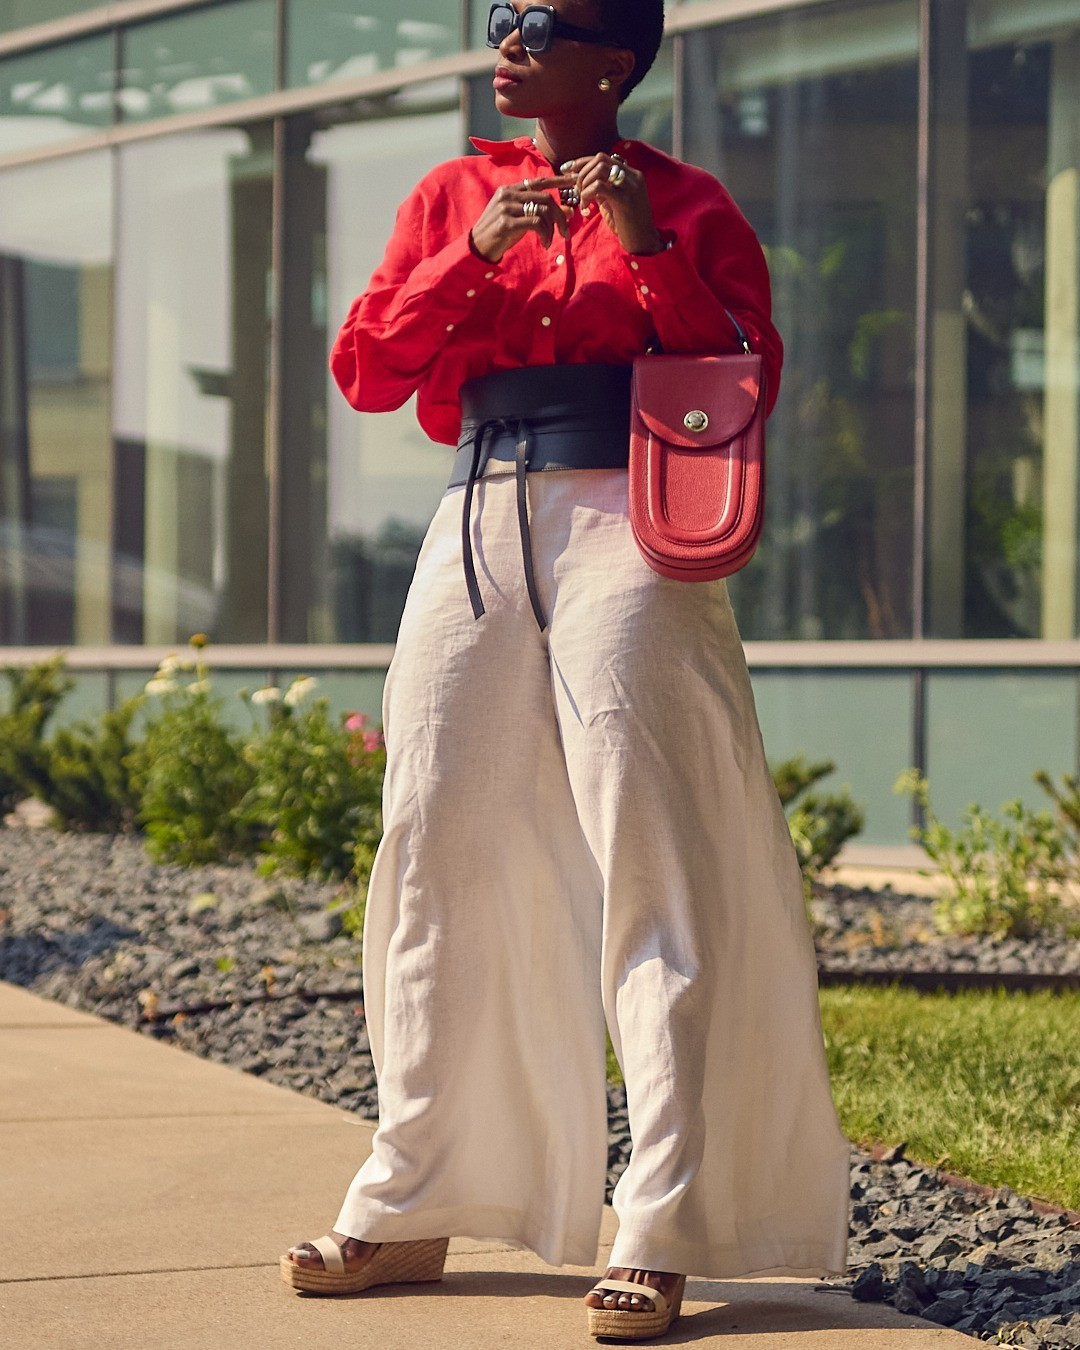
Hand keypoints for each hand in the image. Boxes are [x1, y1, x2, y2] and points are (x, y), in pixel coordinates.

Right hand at [470, 178, 571, 262]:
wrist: (477, 247)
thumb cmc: (500, 234)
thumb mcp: (522, 220)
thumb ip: (541, 213)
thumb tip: (568, 211)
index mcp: (511, 190)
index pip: (540, 181)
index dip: (559, 180)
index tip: (575, 181)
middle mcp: (508, 194)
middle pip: (546, 198)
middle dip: (560, 216)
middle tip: (565, 232)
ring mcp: (506, 207)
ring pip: (543, 211)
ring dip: (552, 229)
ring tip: (550, 241)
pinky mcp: (507, 222)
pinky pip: (536, 223)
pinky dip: (545, 234)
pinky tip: (545, 244)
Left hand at [545, 152, 663, 255]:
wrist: (642, 242)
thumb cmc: (626, 224)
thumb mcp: (612, 201)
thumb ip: (601, 189)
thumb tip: (582, 180)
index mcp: (631, 174)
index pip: (603, 158)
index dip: (582, 162)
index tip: (567, 170)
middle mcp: (632, 176)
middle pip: (600, 159)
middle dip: (582, 172)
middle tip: (576, 190)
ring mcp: (630, 186)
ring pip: (599, 169)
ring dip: (584, 183)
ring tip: (582, 199)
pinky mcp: (624, 199)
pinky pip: (598, 187)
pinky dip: (586, 195)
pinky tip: (585, 209)